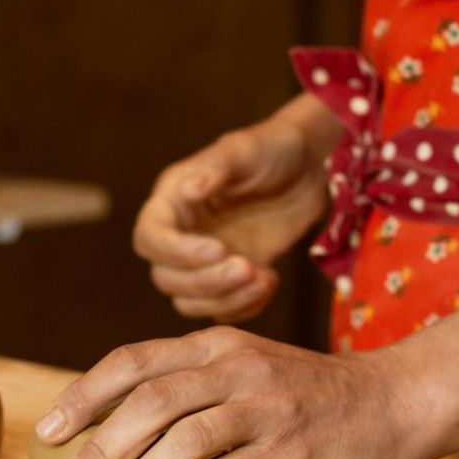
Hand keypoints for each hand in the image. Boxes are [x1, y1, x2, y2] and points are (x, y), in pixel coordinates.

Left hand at [35, 327, 436, 458]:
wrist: (392, 400)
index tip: (48, 431)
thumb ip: (190, 389)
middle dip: (102, 446)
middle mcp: (234, 367)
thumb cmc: (303, 394)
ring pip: (183, 440)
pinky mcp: (290, 449)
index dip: (84, 395)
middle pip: (150, 401)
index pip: (133, 360)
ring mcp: (264, 406)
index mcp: (213, 345)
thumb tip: (118, 432)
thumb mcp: (243, 370)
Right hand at [133, 105, 330, 323]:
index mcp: (172, 201)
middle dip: (206, 281)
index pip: (150, 238)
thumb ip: (216, 168)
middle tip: (247, 266)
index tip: (219, 249)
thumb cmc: (272, 149)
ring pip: (188, 302)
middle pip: (166, 278)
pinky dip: (243, 307)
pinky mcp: (228, 280)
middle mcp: (180, 235)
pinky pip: (221, 310)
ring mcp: (202, 262)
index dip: (176, 252)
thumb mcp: (245, 150)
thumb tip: (188, 189)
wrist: (308, 168)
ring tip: (263, 278)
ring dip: (224, 299)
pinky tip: (270, 282)